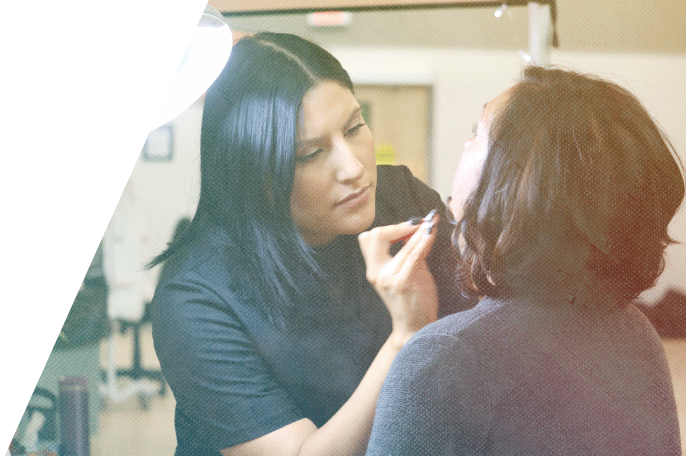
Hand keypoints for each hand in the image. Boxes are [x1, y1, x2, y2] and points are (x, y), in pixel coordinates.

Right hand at [358, 212, 439, 345]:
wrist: (414, 329)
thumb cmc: (412, 302)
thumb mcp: (406, 273)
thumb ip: (407, 254)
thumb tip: (417, 231)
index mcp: (374, 270)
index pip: (370, 238)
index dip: (390, 227)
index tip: (411, 225)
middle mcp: (377, 273)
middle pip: (374, 236)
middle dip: (397, 226)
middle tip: (418, 225)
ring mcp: (388, 278)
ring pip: (402, 246)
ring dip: (419, 232)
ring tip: (432, 223)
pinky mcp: (403, 282)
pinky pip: (413, 255)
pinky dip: (423, 242)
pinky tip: (431, 234)